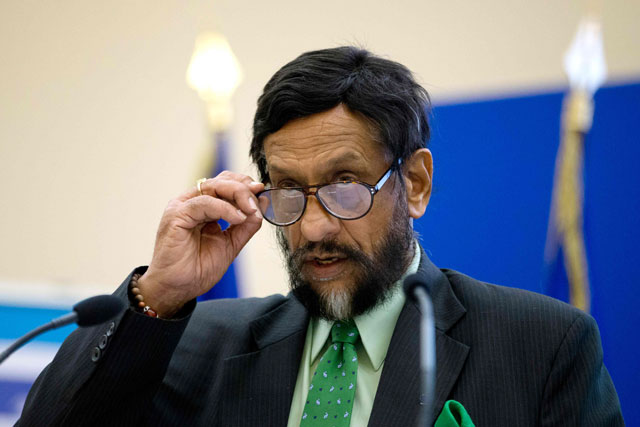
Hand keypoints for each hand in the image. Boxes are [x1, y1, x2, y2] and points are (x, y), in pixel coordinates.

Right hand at [137, 171, 263, 316]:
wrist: (177, 289)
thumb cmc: (197, 269)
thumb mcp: (231, 244)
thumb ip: (246, 226)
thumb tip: (262, 204)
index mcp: (203, 207)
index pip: (225, 184)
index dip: (245, 185)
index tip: (262, 191)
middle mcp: (191, 203)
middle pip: (220, 181)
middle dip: (244, 188)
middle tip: (259, 199)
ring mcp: (182, 207)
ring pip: (213, 186)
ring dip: (237, 195)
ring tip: (251, 210)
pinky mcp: (176, 215)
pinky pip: (204, 203)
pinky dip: (225, 208)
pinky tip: (238, 218)